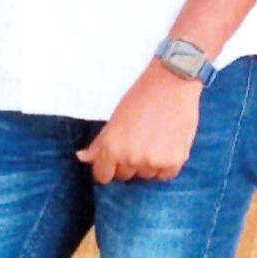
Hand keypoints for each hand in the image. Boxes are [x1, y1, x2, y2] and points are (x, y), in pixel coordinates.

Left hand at [75, 61, 202, 183]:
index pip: (103, 175)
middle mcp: (130, 158)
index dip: (107, 167)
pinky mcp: (174, 161)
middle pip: (125, 175)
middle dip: (128, 163)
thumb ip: (100, 143)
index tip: (115, 159)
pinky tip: (168, 144)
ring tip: (155, 138)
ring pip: (146, 175)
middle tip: (138, 141)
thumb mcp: (115, 117)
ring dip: (149, 163)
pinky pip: (165, 175)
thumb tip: (82, 158)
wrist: (172, 82)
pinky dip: (166, 164)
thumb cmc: (141, 96)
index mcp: (111, 147)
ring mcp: (152, 161)